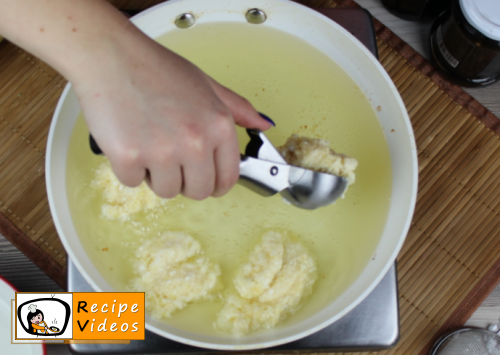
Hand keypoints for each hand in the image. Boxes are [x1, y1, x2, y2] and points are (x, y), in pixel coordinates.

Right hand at [75, 39, 271, 199]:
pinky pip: (133, 183)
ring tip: (148, 143)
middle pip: (199, 192)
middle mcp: (195, 142)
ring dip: (156, 175)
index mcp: (218, 125)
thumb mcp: (206, 84)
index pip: (228, 179)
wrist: (110, 55)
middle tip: (171, 157)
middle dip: (185, 181)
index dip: (215, 183)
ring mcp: (162, 152)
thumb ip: (237, 109)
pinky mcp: (129, 157)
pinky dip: (128, 168)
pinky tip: (128, 140)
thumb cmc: (155, 68)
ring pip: (166, 191)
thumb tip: (263, 125)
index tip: (205, 180)